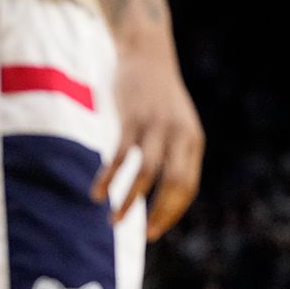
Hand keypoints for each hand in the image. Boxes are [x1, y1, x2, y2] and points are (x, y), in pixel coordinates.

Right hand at [93, 41, 202, 240]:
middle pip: (173, 183)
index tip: (154, 231)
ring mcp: (154, 127)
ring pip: (146, 173)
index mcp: (192, 141)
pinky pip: (120, 156)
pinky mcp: (131, 120)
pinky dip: (109, 178)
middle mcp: (178, 135)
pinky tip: (97, 193)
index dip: (172, 212)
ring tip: (114, 222)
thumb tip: (165, 189)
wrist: (146, 53)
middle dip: (158, 213)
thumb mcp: (176, 123)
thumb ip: (175, 152)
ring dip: (130, 201)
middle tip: (144, 234)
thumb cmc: (158, 95)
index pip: (187, 186)